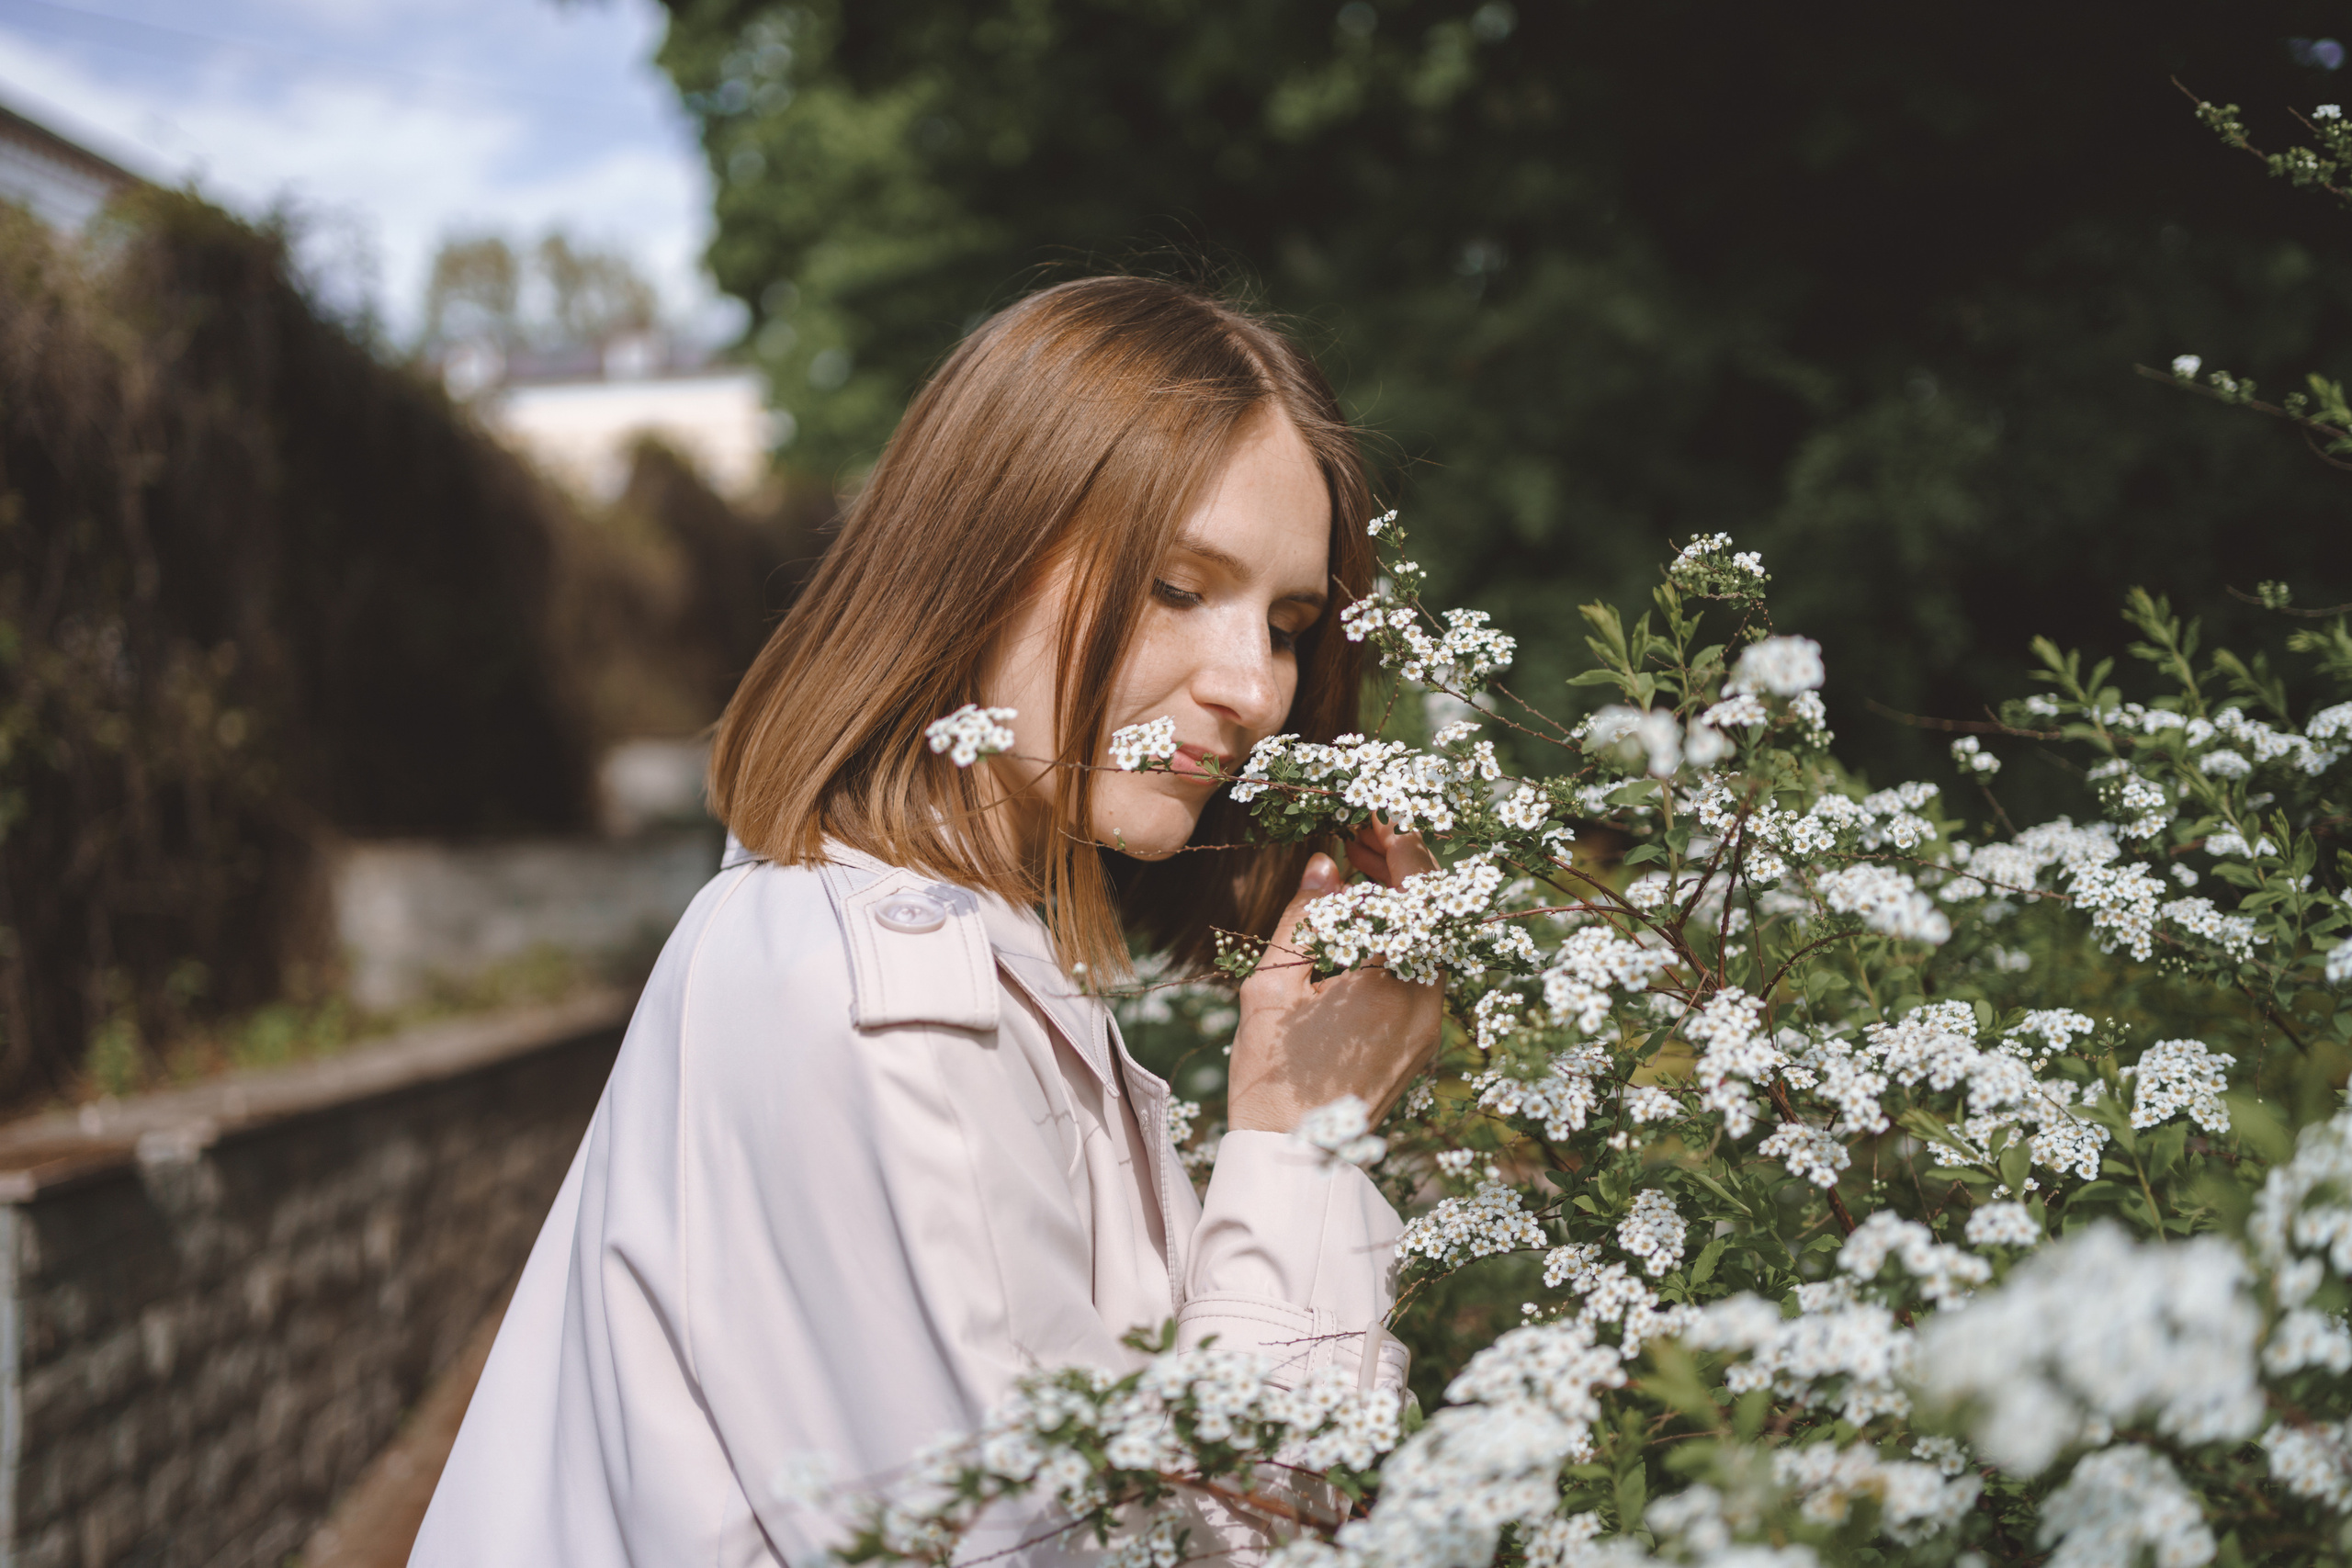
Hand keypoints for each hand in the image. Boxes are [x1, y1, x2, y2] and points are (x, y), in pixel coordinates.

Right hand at [1226, 820, 1445, 1133]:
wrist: (1291, 1154)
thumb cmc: (1272, 1074)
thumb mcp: (1275, 984)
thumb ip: (1305, 916)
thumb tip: (1325, 863)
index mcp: (1392, 984)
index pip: (1417, 894)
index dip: (1402, 848)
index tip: (1379, 816)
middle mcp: (1426, 1003)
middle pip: (1430, 914)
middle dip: (1398, 867)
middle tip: (1359, 834)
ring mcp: (1429, 1025)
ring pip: (1427, 940)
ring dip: (1397, 901)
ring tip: (1354, 870)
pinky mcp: (1422, 1039)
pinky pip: (1419, 969)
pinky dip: (1397, 937)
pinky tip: (1362, 920)